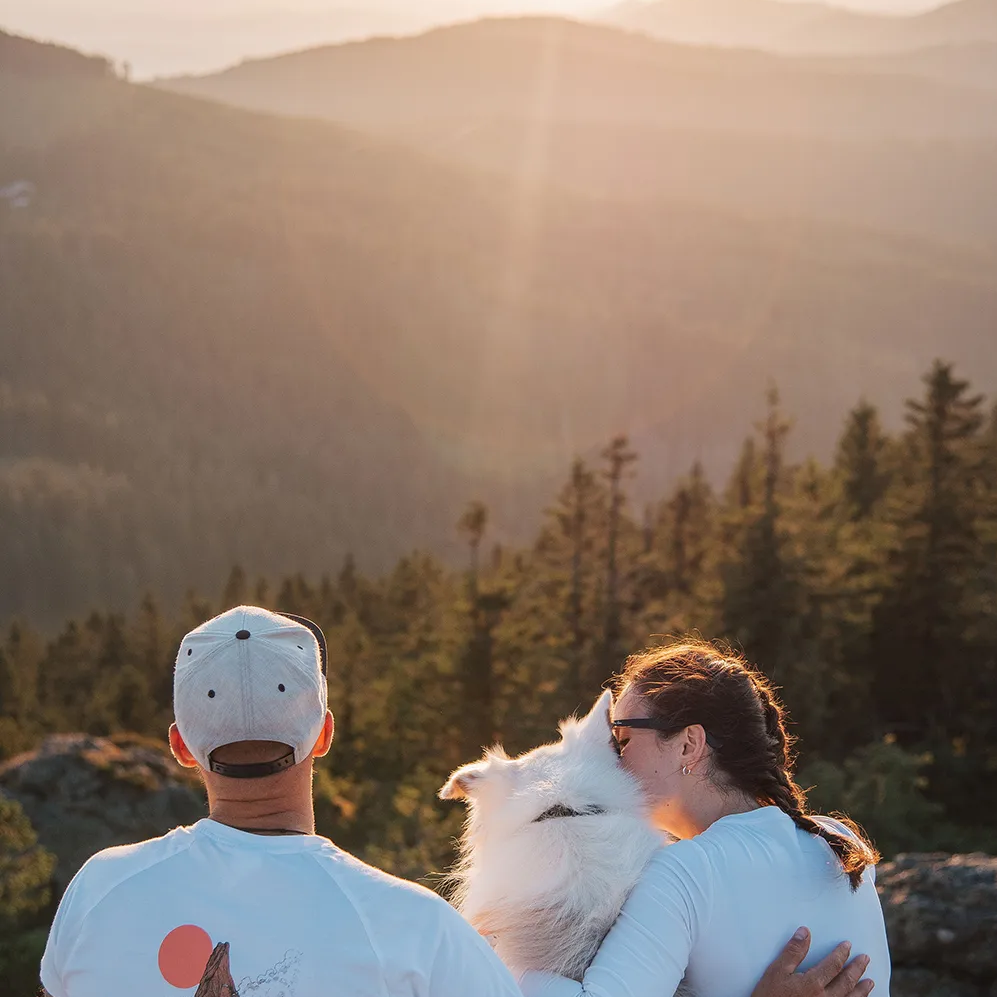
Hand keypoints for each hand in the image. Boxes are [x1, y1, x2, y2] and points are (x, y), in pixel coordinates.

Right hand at [751, 927, 873, 996]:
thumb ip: (793, 952)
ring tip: (870, 982)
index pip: (833, 965)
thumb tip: (805, 932)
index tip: (848, 945)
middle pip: (846, 982)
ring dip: (862, 990)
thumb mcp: (777, 971)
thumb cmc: (770, 996)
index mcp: (813, 984)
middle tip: (865, 959)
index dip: (841, 954)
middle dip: (857, 969)